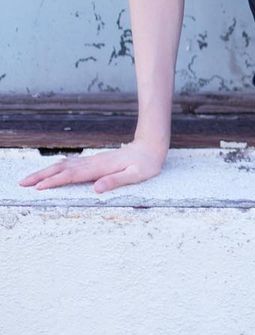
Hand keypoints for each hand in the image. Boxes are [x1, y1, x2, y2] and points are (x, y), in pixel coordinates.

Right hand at [18, 139, 166, 195]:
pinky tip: (53, 170)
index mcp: (100, 168)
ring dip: (47, 171)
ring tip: (31, 179)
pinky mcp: (95, 161)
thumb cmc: (146, 163)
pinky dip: (58, 168)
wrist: (151, 145)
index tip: (39, 187)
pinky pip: (72, 165)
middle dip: (42, 175)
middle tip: (23, 183)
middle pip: (62, 169)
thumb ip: (116, 181)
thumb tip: (96, 189)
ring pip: (65, 165)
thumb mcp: (136, 175)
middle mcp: (93, 163)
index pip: (72, 176)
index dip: (55, 181)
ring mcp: (93, 161)